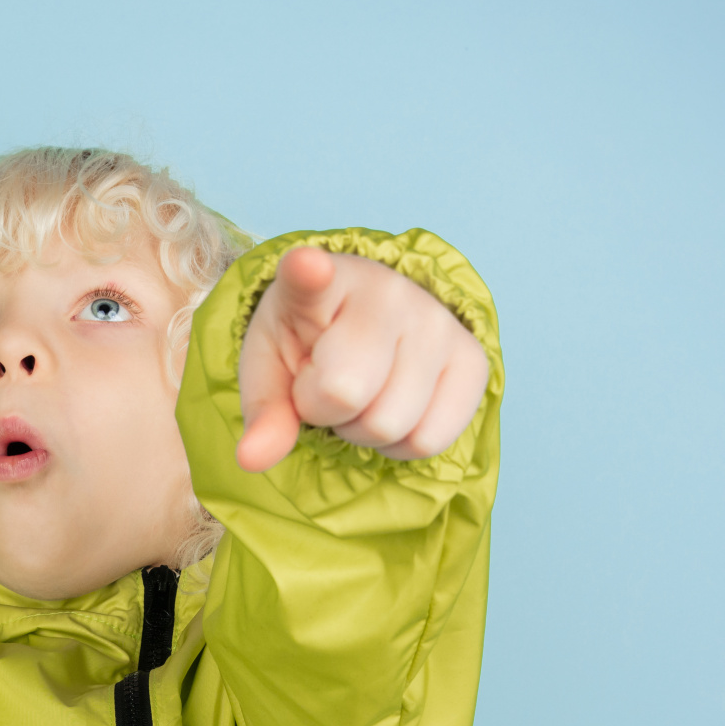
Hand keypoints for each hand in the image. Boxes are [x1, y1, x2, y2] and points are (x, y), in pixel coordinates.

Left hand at [235, 247, 489, 471]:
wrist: (366, 328)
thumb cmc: (309, 347)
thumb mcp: (270, 371)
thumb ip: (263, 413)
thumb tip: (251, 460)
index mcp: (318, 284)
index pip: (311, 277)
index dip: (308, 274)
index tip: (306, 266)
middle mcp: (387, 291)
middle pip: (346, 393)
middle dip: (325, 411)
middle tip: (326, 387)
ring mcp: (437, 321)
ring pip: (391, 424)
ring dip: (364, 429)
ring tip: (361, 395)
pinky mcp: (473, 359)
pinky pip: (430, 439)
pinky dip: (402, 444)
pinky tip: (392, 408)